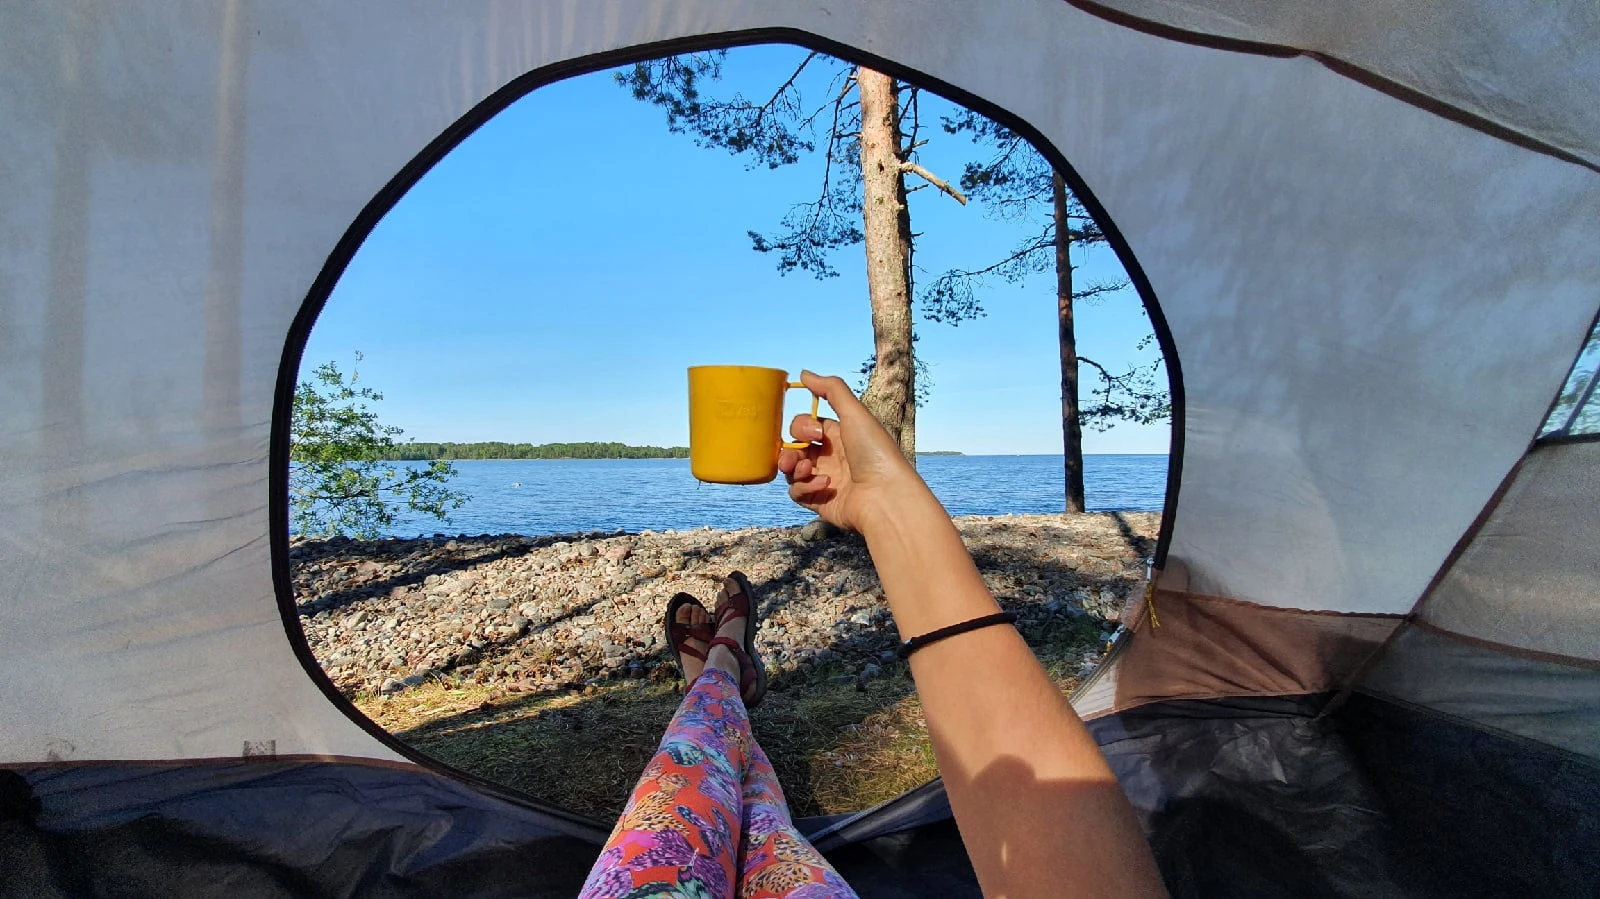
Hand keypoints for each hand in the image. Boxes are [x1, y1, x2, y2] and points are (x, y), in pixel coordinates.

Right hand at [777, 371, 920, 533]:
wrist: (886, 496)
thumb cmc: (875, 452)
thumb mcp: (855, 413)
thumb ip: (830, 389)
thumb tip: (803, 373)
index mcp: (839, 436)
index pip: (806, 426)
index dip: (802, 426)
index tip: (815, 433)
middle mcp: (831, 457)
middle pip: (794, 448)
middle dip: (789, 448)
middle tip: (799, 454)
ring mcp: (824, 480)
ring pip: (791, 470)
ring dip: (791, 467)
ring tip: (804, 469)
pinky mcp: (820, 502)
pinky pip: (797, 492)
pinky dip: (803, 487)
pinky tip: (824, 485)